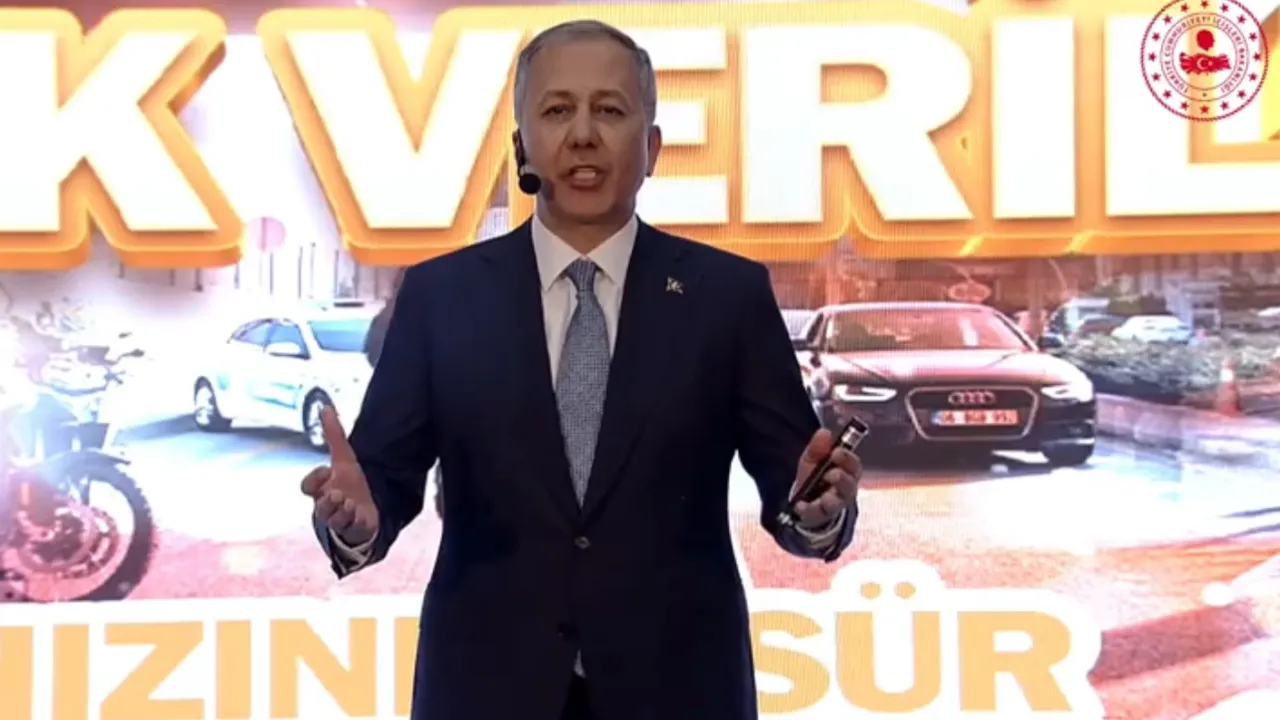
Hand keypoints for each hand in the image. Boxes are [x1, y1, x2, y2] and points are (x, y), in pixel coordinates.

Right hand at [300, 407, 378, 545]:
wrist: (366, 508)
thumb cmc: (350, 483)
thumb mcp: (344, 457)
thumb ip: (334, 434)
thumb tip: (325, 407)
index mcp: (322, 490)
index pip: (308, 486)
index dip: (315, 479)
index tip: (328, 470)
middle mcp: (327, 507)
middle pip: (319, 507)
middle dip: (328, 501)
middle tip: (338, 493)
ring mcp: (340, 520)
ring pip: (334, 520)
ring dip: (342, 510)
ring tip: (350, 503)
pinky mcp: (353, 530)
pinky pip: (351, 529)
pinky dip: (356, 521)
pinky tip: (361, 514)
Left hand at [791, 428, 861, 528]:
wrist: (804, 500)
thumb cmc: (815, 476)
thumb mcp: (813, 459)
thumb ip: (818, 447)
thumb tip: (824, 432)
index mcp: (846, 472)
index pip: (853, 466)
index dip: (848, 459)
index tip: (837, 452)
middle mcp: (844, 490)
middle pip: (850, 486)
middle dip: (843, 479)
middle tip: (832, 473)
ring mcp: (834, 504)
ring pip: (838, 503)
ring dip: (831, 498)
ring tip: (825, 496)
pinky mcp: (820, 515)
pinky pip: (816, 514)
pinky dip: (807, 510)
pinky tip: (800, 506)